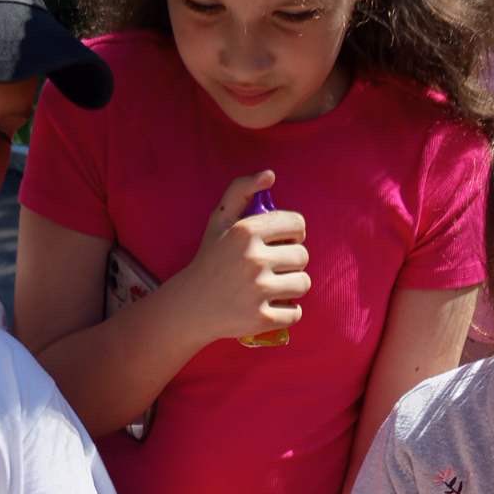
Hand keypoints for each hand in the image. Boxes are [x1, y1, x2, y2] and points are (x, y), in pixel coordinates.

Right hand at [181, 170, 309, 344]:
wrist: (191, 306)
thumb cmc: (210, 259)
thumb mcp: (220, 221)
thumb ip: (241, 190)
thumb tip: (270, 174)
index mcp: (246, 231)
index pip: (297, 224)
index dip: (292, 234)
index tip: (280, 242)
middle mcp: (253, 259)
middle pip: (302, 256)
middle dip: (291, 262)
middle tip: (273, 268)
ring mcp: (258, 290)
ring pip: (303, 283)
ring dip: (292, 286)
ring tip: (273, 287)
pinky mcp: (261, 318)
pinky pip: (296, 313)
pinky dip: (287, 312)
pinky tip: (271, 306)